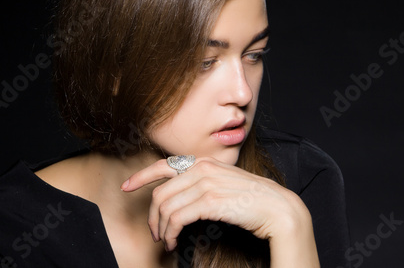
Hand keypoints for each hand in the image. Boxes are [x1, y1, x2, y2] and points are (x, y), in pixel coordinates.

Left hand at [120, 156, 313, 253]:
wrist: (277, 207)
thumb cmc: (250, 199)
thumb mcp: (222, 183)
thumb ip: (201, 182)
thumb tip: (178, 195)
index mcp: (202, 162)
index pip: (163, 165)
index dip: (141, 176)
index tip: (127, 186)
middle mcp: (201, 168)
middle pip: (160, 192)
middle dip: (152, 216)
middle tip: (156, 232)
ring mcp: (206, 183)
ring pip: (166, 207)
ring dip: (161, 229)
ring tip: (166, 240)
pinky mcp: (210, 200)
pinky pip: (177, 217)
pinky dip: (170, 232)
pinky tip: (174, 241)